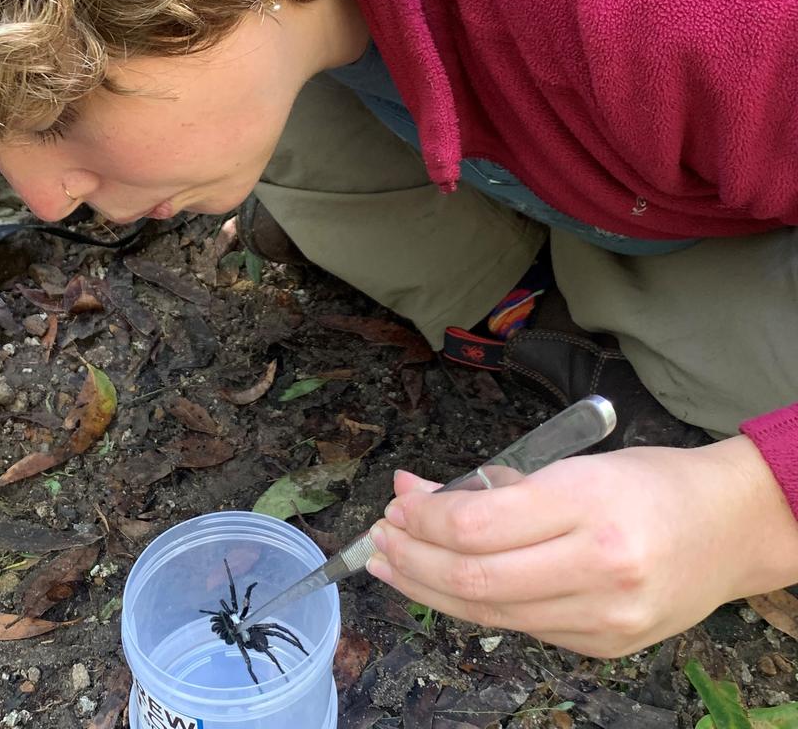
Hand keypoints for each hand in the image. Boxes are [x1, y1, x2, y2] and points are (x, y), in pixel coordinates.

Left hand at [367, 436, 797, 656]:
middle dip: (410, 559)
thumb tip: (417, 494)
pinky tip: (444, 585)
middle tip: (379, 539)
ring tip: (393, 564)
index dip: (421, 519)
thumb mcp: (573, 464)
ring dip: (427, 588)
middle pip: (471, 576)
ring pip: (487, 611)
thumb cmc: (650, 483)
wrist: (731, 529)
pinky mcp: (603, 646)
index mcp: (587, 506)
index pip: (475, 525)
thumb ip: (494, 486)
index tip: (396, 503)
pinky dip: (473, 604)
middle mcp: (597, 568)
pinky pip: (519, 626)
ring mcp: (602, 617)